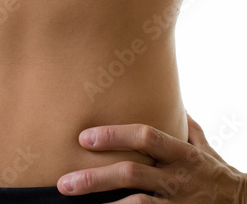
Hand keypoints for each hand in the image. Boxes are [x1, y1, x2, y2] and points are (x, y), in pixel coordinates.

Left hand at [56, 113, 246, 201]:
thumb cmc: (218, 174)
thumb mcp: (204, 147)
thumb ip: (184, 127)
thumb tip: (170, 101)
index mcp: (182, 153)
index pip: (146, 136)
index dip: (114, 135)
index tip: (84, 137)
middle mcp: (178, 178)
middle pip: (132, 173)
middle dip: (95, 177)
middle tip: (65, 182)